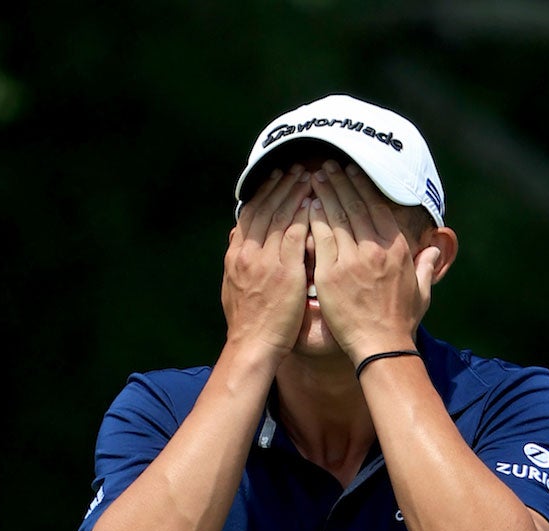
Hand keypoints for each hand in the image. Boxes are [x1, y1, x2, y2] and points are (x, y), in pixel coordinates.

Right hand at [222, 164, 316, 364]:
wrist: (253, 344)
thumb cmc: (248, 320)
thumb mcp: (232, 285)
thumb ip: (237, 258)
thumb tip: (236, 236)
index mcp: (235, 255)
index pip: (249, 214)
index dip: (263, 193)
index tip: (275, 178)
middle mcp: (247, 253)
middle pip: (265, 209)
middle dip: (281, 186)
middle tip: (296, 168)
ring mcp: (265, 261)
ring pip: (280, 217)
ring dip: (295, 194)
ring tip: (309, 177)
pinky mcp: (284, 271)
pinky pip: (296, 235)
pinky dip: (305, 217)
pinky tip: (316, 203)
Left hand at [306, 161, 441, 363]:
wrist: (381, 345)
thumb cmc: (401, 321)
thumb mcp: (422, 290)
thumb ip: (427, 266)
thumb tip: (436, 249)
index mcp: (397, 249)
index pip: (378, 208)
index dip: (364, 188)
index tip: (353, 172)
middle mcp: (375, 250)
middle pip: (355, 206)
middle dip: (340, 183)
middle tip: (327, 166)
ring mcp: (352, 261)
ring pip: (336, 219)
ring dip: (325, 194)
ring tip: (313, 177)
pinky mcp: (330, 275)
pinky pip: (319, 241)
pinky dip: (313, 221)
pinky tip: (306, 206)